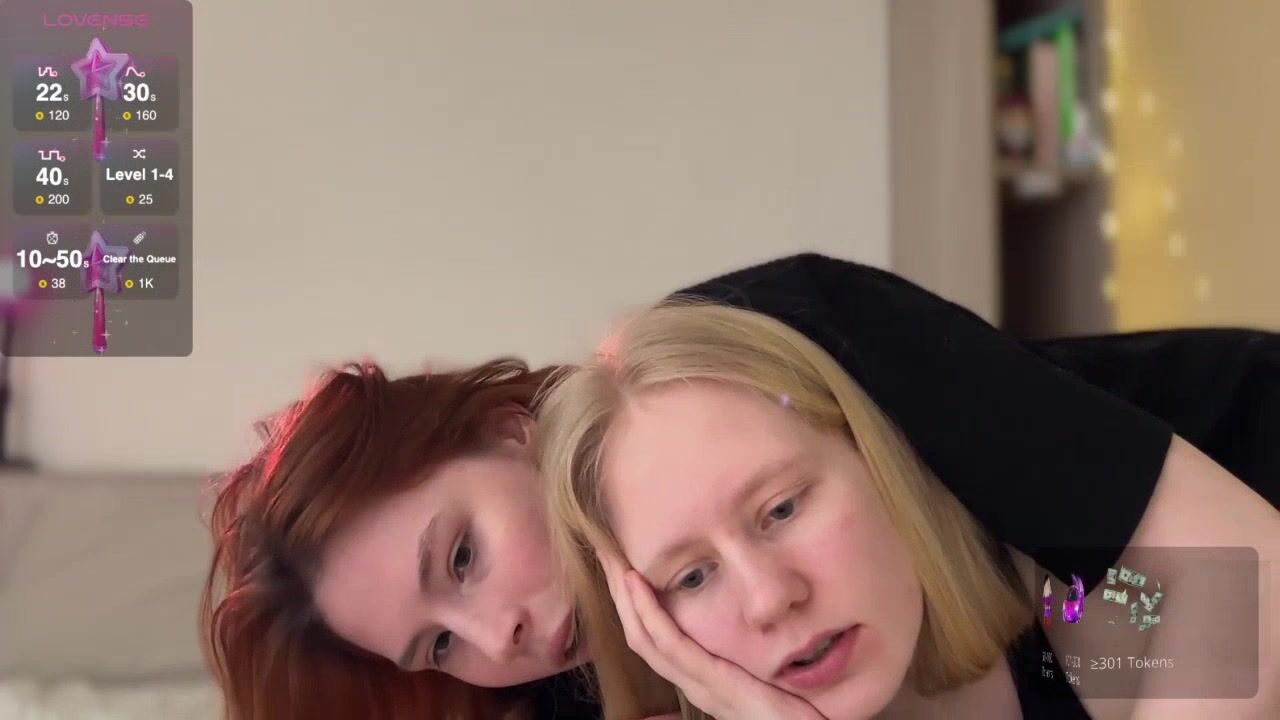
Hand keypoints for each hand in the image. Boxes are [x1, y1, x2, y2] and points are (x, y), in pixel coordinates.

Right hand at [597, 549, 826, 719]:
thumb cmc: (789, 711)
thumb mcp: (760, 681)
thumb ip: (737, 663)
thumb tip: (722, 645)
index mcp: (701, 678)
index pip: (652, 637)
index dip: (632, 603)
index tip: (622, 567)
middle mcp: (691, 682)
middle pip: (639, 633)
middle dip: (619, 593)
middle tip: (604, 552)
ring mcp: (699, 684)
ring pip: (645, 636)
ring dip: (624, 595)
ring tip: (611, 560)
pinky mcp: (713, 682)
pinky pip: (672, 644)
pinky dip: (649, 612)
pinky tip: (637, 584)